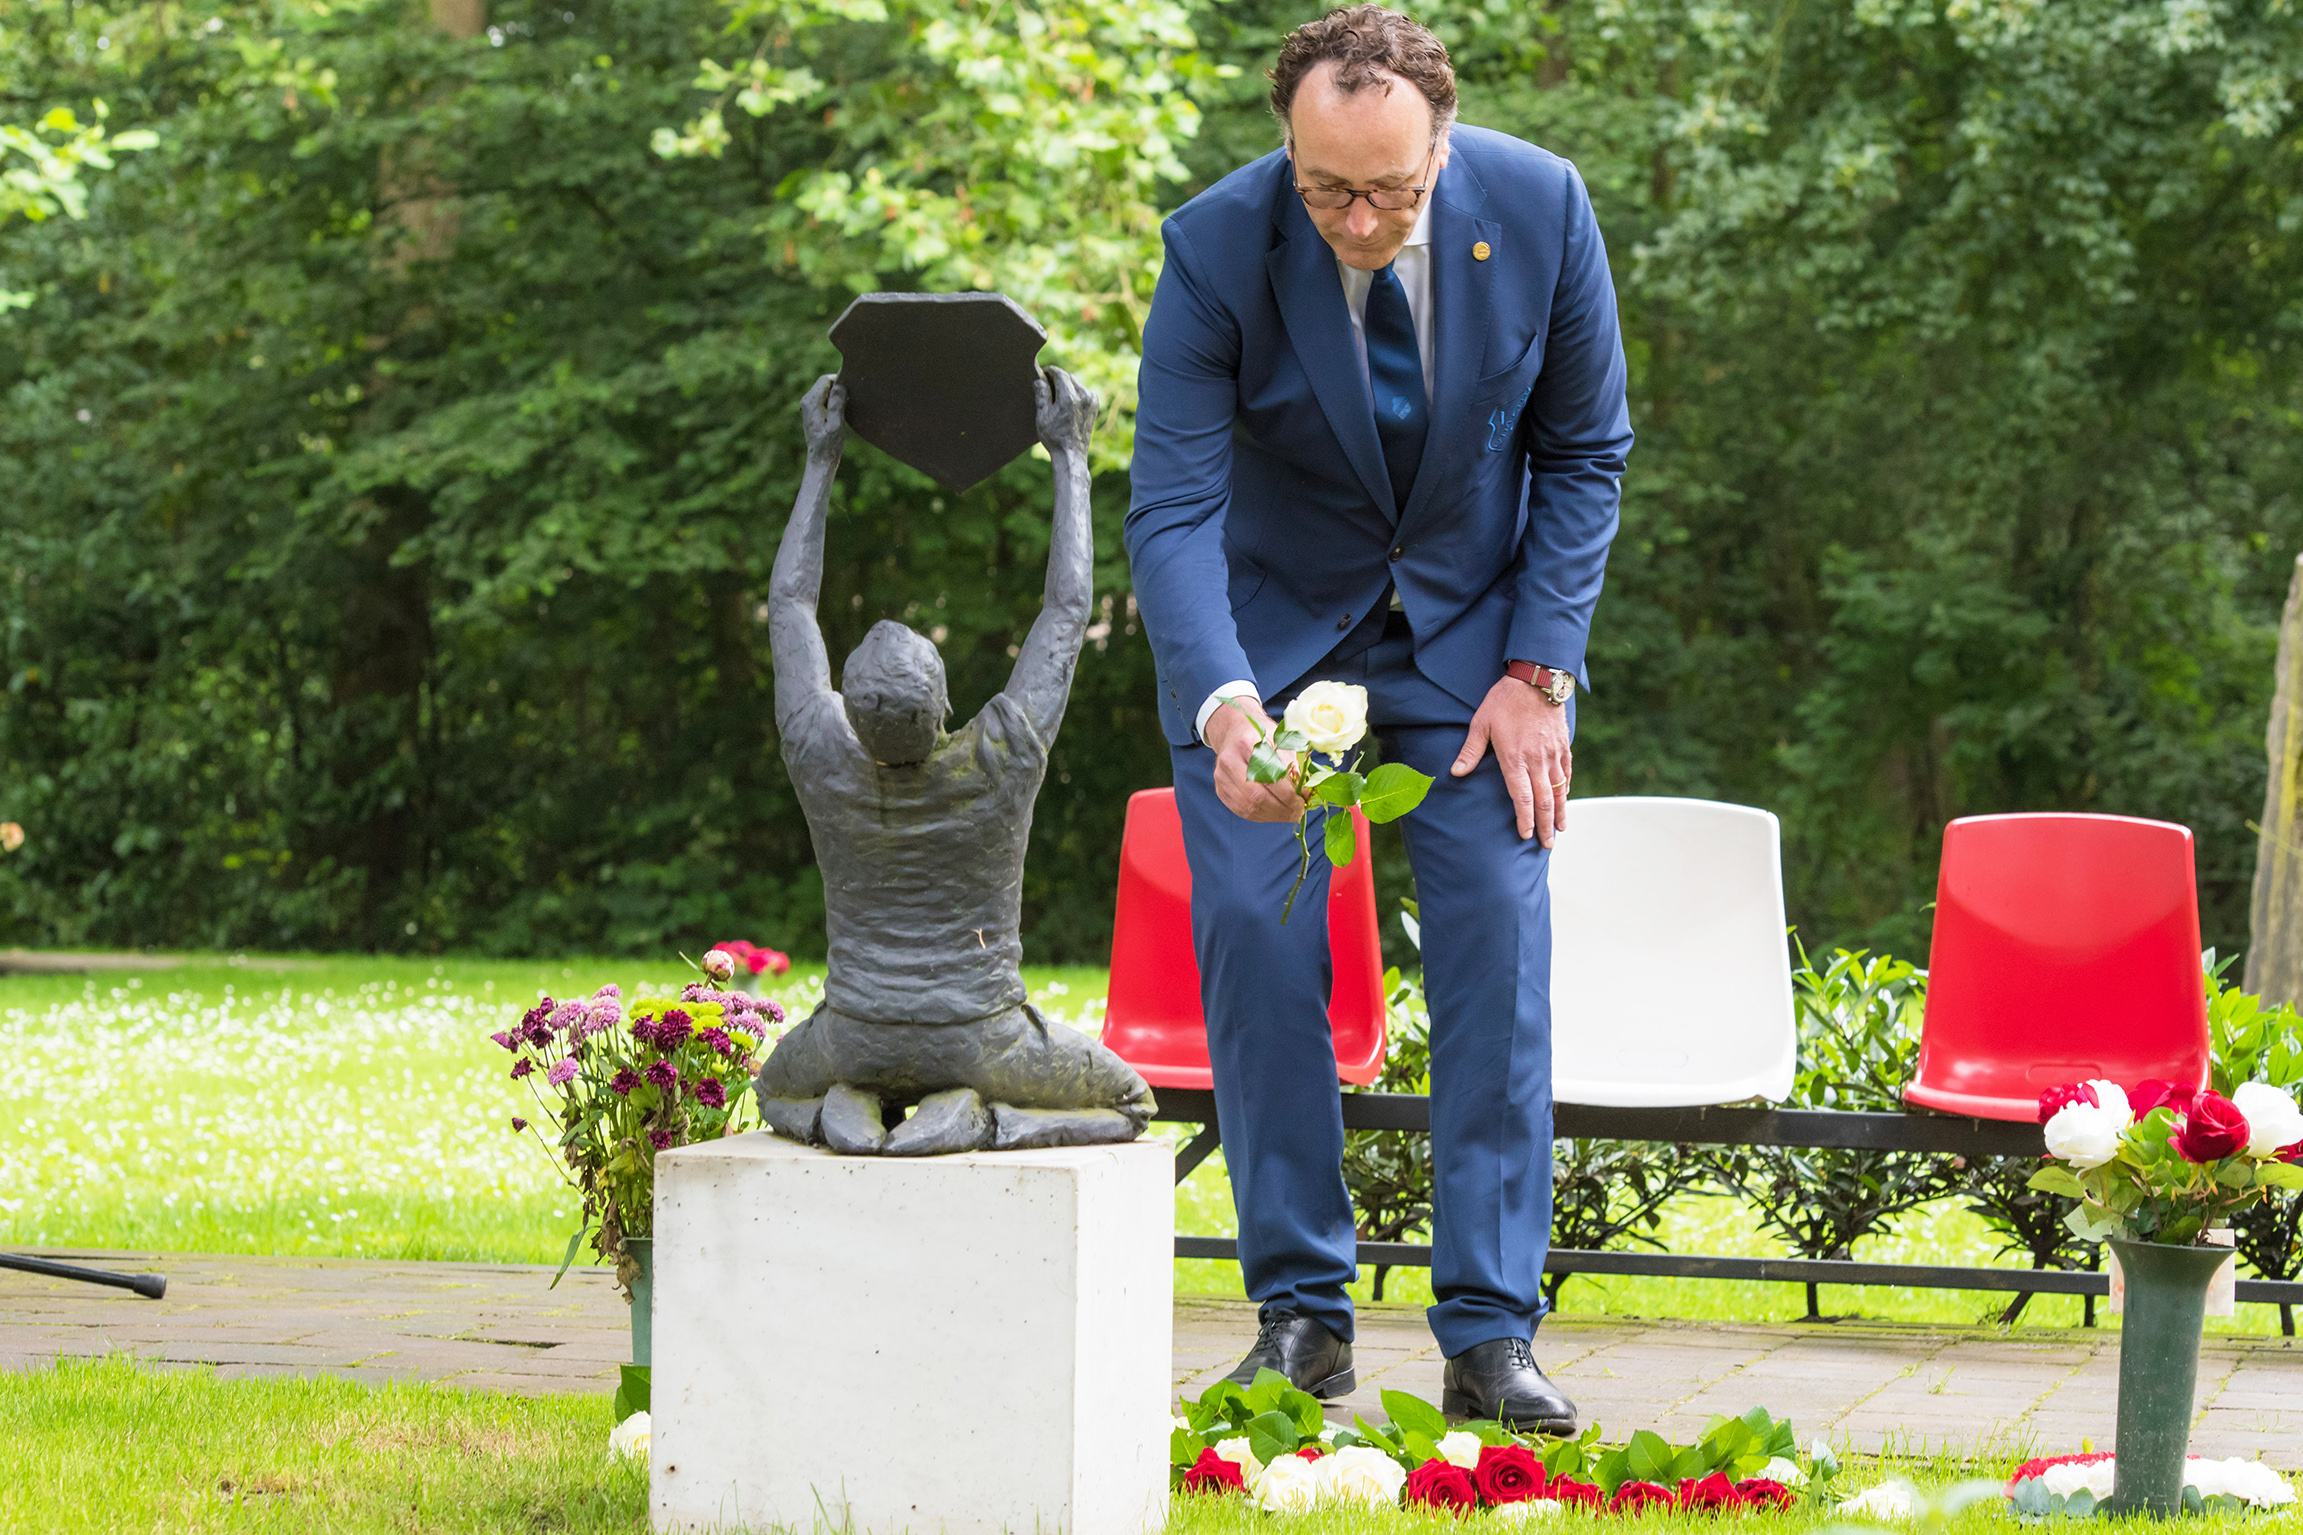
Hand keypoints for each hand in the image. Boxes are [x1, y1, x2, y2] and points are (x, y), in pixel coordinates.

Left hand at [802, 374, 846, 460]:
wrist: (820, 460)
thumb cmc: (829, 445)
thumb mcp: (836, 425)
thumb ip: (837, 403)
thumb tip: (840, 385)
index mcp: (811, 402)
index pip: (826, 379)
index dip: (840, 381)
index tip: (852, 390)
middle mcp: (807, 401)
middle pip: (825, 384)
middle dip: (838, 389)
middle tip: (850, 401)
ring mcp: (808, 406)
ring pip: (825, 391)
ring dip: (837, 396)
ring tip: (846, 409)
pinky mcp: (812, 412)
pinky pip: (824, 399)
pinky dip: (834, 402)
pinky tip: (841, 414)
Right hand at [1035, 366, 1096, 456]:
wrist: (1071, 454)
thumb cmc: (1054, 437)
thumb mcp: (1043, 416)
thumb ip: (1041, 395)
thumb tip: (1039, 380)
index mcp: (1069, 397)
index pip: (1060, 373)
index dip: (1050, 371)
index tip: (1043, 373)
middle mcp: (1083, 396)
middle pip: (1069, 377)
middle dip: (1058, 378)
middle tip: (1047, 386)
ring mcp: (1091, 401)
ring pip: (1077, 383)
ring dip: (1067, 385)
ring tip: (1057, 396)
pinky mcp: (1095, 406)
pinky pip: (1084, 391)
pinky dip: (1075, 392)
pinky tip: (1067, 403)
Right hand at [1205, 698, 1306, 822]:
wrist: (1234, 732)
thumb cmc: (1261, 736)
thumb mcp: (1280, 741)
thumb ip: (1291, 765)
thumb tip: (1306, 792)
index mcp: (1246, 743)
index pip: (1270, 776)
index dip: (1289, 793)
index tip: (1305, 799)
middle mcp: (1229, 760)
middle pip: (1257, 795)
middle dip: (1283, 809)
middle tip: (1299, 812)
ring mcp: (1221, 777)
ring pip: (1249, 807)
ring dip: (1273, 816)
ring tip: (1290, 814)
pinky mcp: (1220, 790)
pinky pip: (1241, 811)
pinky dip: (1261, 816)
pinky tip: (1275, 813)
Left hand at [1452, 677, 1571, 845]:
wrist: (1536, 679)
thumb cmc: (1504, 700)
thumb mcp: (1480, 723)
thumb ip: (1470, 751)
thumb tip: (1455, 772)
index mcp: (1514, 759)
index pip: (1521, 798)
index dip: (1524, 820)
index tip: (1524, 835)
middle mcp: (1536, 761)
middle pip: (1543, 801)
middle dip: (1544, 825)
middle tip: (1546, 845)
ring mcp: (1552, 754)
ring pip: (1559, 790)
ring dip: (1560, 812)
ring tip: (1560, 830)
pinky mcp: (1562, 745)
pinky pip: (1566, 772)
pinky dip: (1566, 789)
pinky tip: (1565, 799)